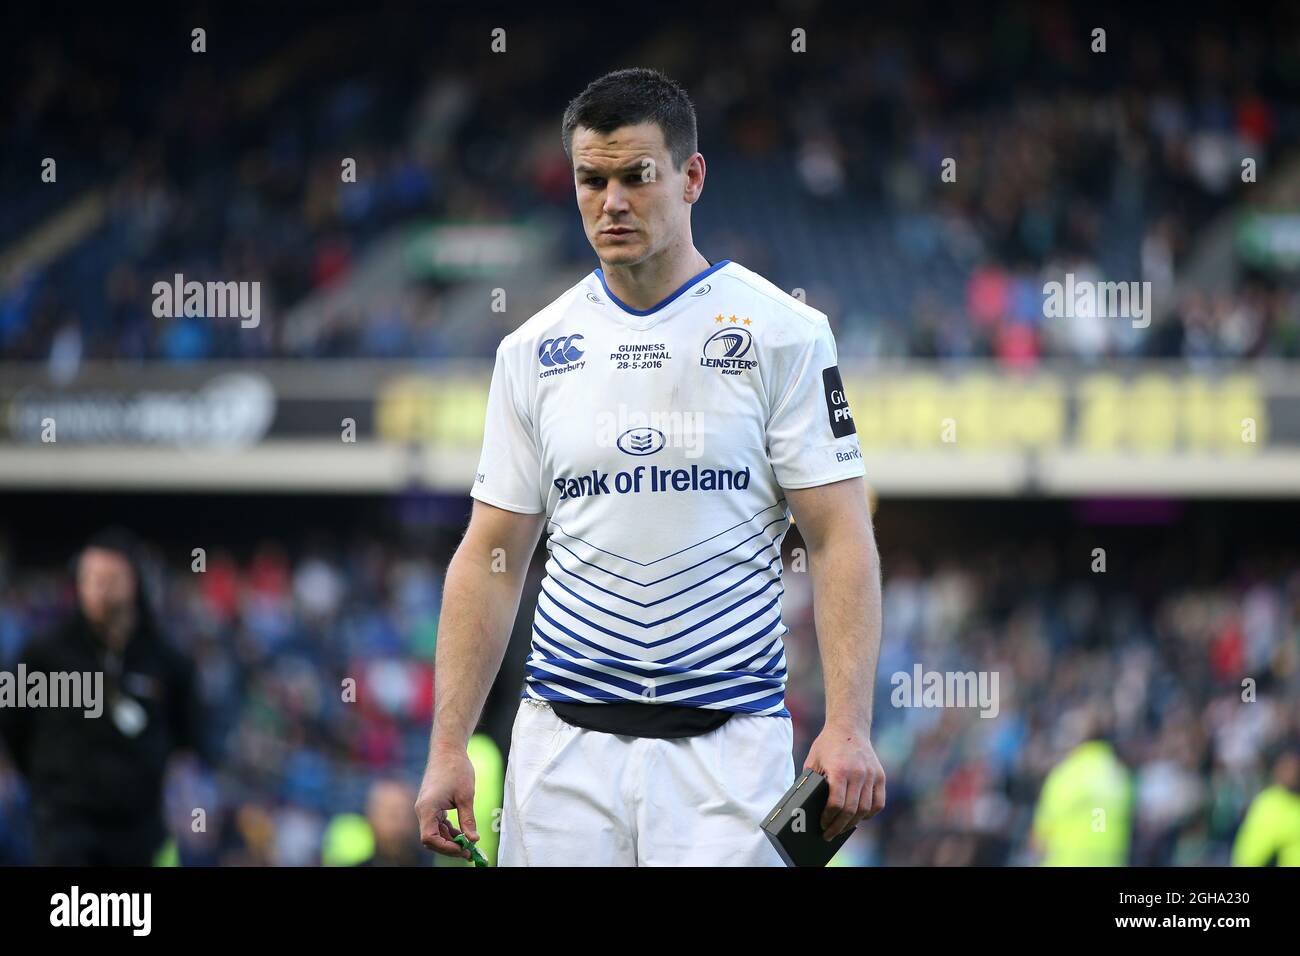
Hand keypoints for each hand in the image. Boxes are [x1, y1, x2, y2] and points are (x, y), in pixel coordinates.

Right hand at [414, 746, 478, 858]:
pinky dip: (449, 830)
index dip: (445, 847)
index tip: (463, 849)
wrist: (448, 749)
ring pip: (435, 832)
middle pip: (431, 838)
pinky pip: (437, 823)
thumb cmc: (456, 769)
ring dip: (450, 840)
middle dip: (449, 847)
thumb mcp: (466, 796)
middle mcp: (422, 810)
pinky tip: (462, 833)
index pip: (429, 838)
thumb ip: (468, 820)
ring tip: (469, 845)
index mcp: (427, 808)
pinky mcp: (431, 805)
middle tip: (469, 852)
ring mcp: (426, 808)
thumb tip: (473, 840)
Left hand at [804, 723, 885, 840]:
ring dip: (853, 822)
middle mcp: (858, 773)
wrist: (849, 727)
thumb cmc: (827, 745)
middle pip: (851, 810)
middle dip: (838, 826)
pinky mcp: (880, 776)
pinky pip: (878, 802)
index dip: (829, 818)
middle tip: (829, 834)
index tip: (822, 825)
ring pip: (865, 809)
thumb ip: (811, 782)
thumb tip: (805, 807)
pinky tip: (859, 817)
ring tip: (842, 828)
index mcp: (839, 769)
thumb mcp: (813, 760)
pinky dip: (869, 813)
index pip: (836, 803)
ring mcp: (871, 775)